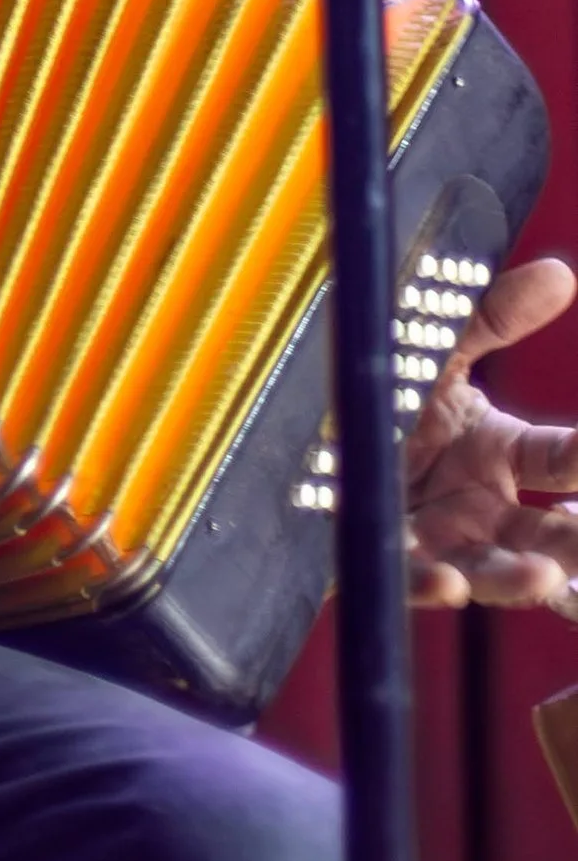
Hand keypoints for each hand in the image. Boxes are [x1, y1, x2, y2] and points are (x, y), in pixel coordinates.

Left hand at [403, 256, 577, 610]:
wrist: (309, 436)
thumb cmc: (388, 398)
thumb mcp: (437, 352)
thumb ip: (492, 317)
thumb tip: (560, 274)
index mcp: (501, 453)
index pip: (564, 461)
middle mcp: (481, 506)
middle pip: (548, 534)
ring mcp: (439, 539)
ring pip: (492, 570)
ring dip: (519, 578)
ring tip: (543, 575)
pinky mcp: (387, 560)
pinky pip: (412, 581)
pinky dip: (433, 585)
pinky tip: (449, 584)